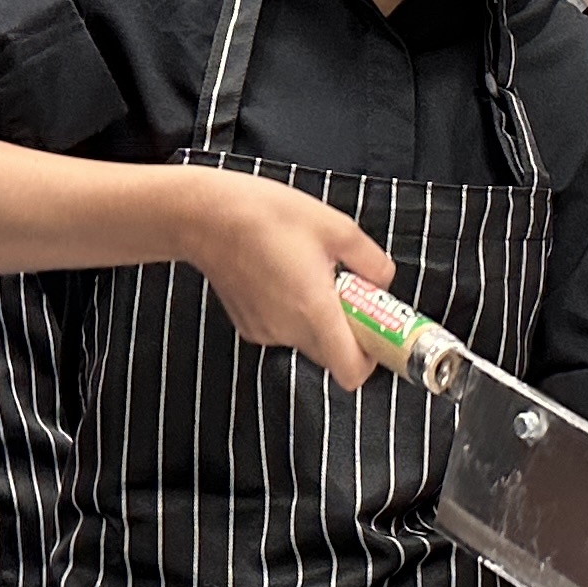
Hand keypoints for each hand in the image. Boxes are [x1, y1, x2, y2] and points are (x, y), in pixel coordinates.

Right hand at [176, 172, 394, 389]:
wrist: (204, 216)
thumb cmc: (267, 214)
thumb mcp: (336, 227)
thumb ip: (371, 261)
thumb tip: (383, 282)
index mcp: (315, 311)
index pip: (351, 372)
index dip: (370, 359)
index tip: (375, 331)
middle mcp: (288, 330)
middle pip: (333, 355)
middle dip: (348, 331)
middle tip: (348, 292)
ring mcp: (265, 331)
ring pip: (309, 341)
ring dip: (319, 319)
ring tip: (309, 274)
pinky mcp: (248, 326)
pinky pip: (284, 330)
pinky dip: (292, 313)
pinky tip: (283, 275)